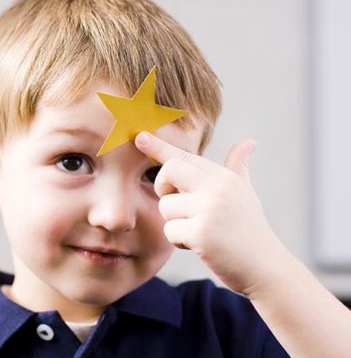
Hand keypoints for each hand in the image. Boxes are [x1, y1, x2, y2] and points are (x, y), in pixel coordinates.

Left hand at [135, 131, 286, 296]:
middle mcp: (217, 187)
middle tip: (178, 205)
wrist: (266, 268)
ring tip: (199, 232)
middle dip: (163, 188)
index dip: (159, 146)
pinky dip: (179, 241)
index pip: (185, 156)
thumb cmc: (250, 231)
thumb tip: (248, 142)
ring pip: (165, 206)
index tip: (140, 137)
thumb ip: (238, 168)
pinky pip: (169, 231)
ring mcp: (210, 209)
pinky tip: (200, 247)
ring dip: (175, 223)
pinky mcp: (201, 233)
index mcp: (224, 177)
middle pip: (169, 171)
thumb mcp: (245, 194)